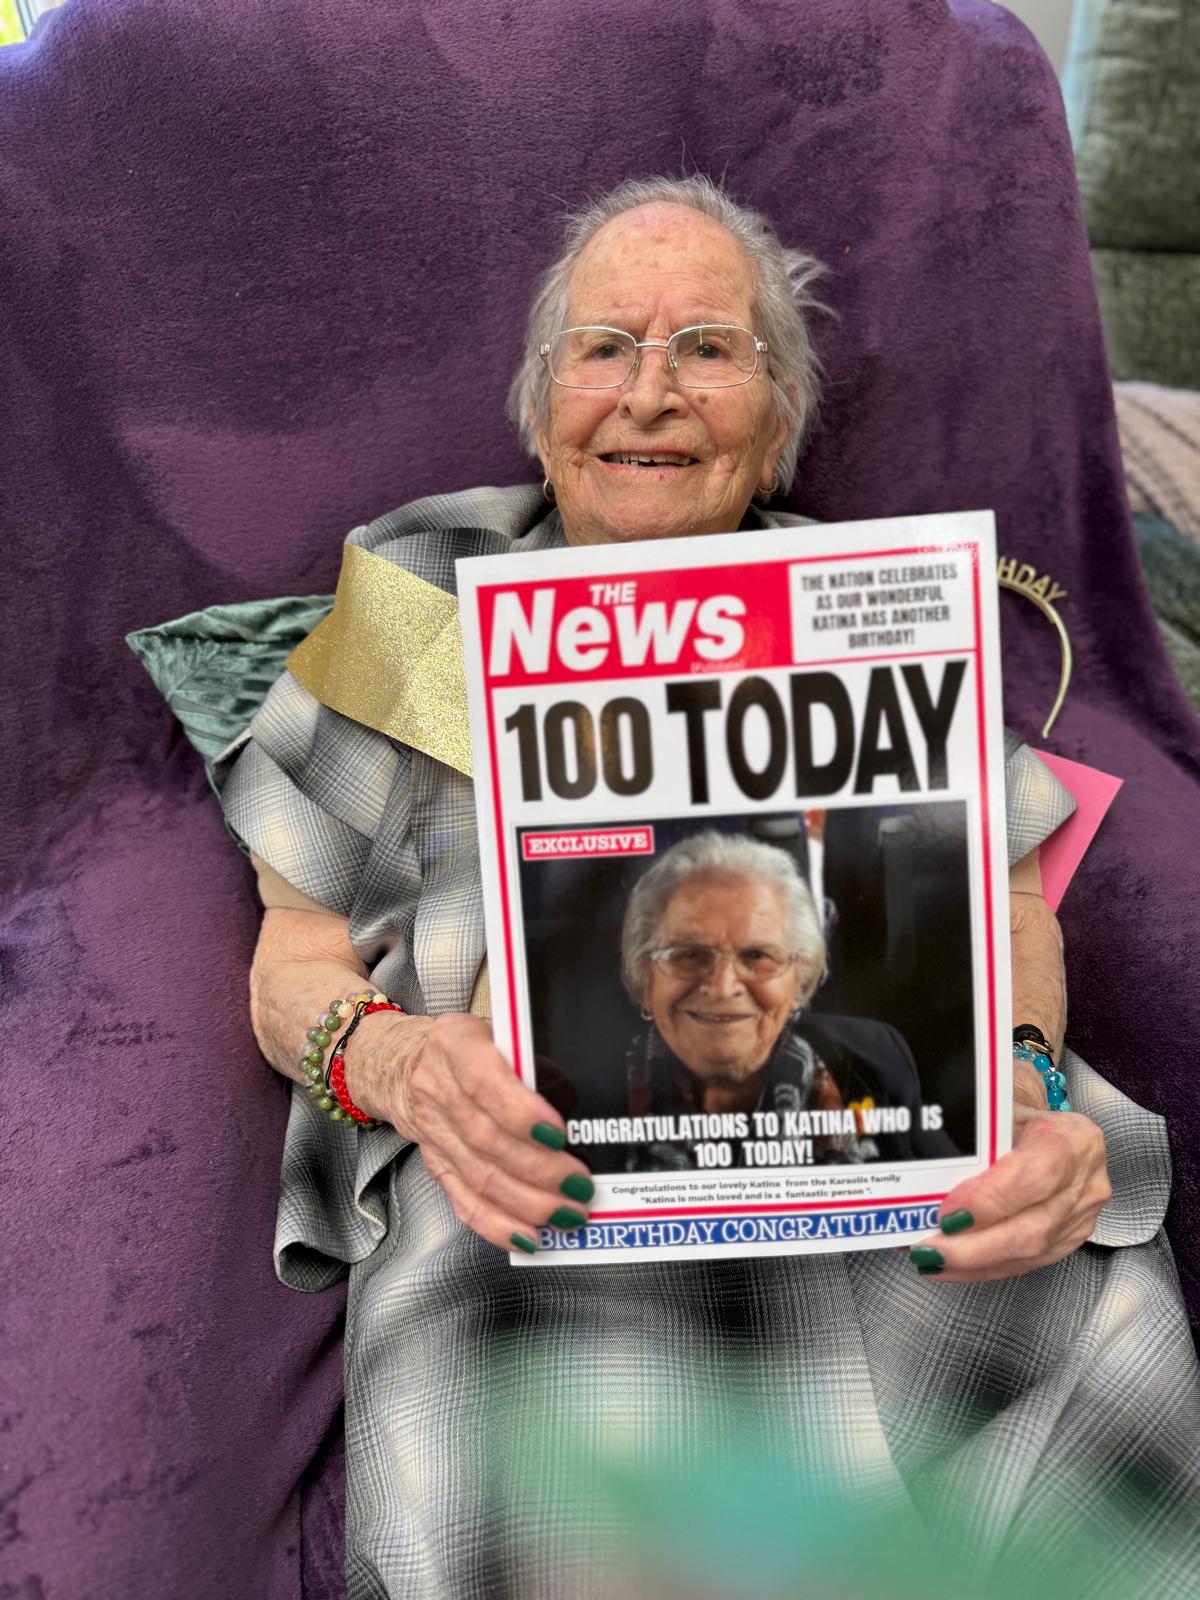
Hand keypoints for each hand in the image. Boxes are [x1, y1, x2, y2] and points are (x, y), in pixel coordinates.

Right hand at [352, 1011, 594, 1254]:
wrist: (408, 1065)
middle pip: (487, 1139)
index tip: (558, 1134)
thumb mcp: (500, 1032)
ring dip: (528, 1203)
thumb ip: (531, 1061)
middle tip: (579, 1185)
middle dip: (540, 1169)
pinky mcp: (436, 1166)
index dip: (521, 1113)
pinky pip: (465, 1201)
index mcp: (455, 1044)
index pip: (484, 1082)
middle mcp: (437, 1090)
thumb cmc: (471, 1048)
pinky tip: (529, 1236)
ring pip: (480, 1176)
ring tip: (567, 1213)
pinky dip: (499, 1225)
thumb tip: (576, 1104)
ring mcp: (433, 1133)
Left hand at [907, 1061, 1110, 1281]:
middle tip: (929, 1248)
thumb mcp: (999, 1108)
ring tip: (931, 1259)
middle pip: (1032, 1227)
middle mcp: (1085, 1182)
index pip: (1034, 1177)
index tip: (947, 1214)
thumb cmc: (1017, 1114)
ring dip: (974, 1262)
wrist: (1047, 1127)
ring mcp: (1081, 1217)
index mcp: (1072, 1139)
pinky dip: (984, 1268)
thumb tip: (923, 1161)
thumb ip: (973, 1135)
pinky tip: (952, 1267)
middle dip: (975, 1245)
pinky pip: (1026, 1263)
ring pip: (1029, 1252)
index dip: (989, 1201)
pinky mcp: (1069, 1240)